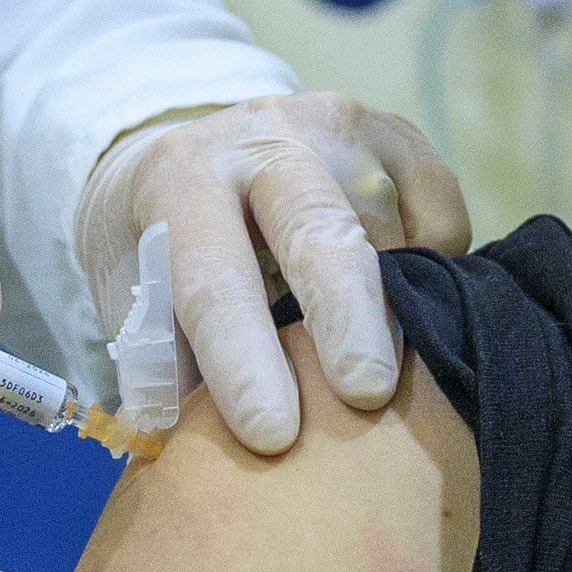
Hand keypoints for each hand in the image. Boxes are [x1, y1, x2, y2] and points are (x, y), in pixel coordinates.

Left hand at [76, 93, 469, 454]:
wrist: (183, 147)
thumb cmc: (157, 246)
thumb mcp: (130, 294)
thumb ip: (159, 364)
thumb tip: (186, 446)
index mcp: (180, 180)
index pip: (213, 276)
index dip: (242, 359)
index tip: (272, 434)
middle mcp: (259, 137)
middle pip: (316, 229)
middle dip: (346, 318)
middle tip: (366, 396)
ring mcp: (333, 125)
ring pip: (387, 224)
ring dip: (397, 310)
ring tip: (388, 376)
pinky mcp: (393, 129)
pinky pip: (441, 206)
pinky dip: (438, 263)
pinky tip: (405, 301)